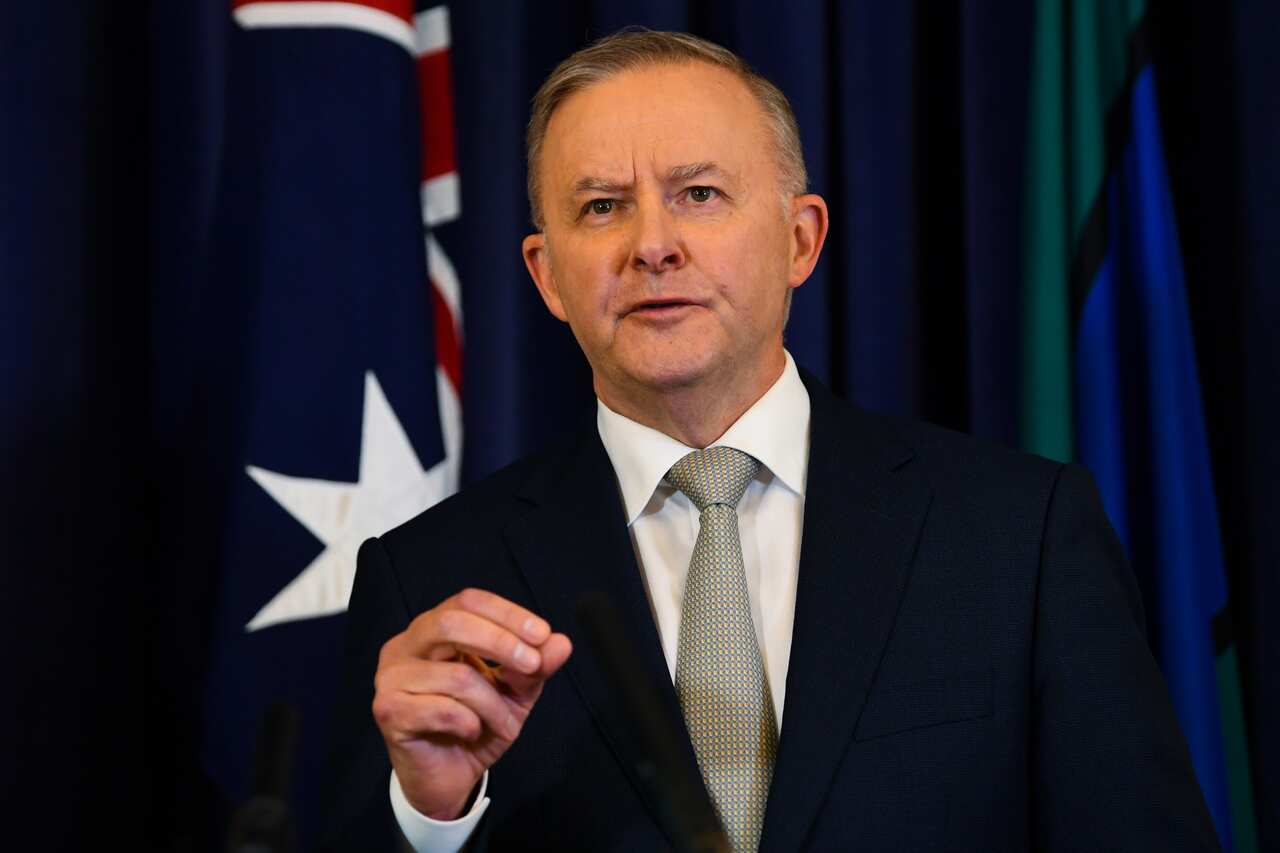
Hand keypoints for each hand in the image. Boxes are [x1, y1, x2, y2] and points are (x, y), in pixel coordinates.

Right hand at [372, 588, 571, 819]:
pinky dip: (470, 723)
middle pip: (452, 622)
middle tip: (533, 665)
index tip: (542, 634)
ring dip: (493, 704)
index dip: (507, 614)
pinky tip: (470, 733)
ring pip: (457, 676)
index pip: (468, 601)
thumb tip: (561, 642)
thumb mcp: (515, 693)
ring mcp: (391, 677)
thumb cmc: (475, 725)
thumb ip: (534, 666)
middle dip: (500, 642)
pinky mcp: (388, 711)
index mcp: (433, 630)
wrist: (448, 778)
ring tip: (504, 723)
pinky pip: (442, 709)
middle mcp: (405, 645)